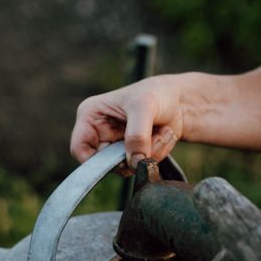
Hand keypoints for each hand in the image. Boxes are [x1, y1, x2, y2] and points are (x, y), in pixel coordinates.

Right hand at [70, 75, 187, 170]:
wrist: (181, 100)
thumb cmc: (157, 93)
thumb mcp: (144, 106)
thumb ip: (137, 135)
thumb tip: (134, 162)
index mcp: (90, 115)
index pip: (79, 149)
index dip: (96, 161)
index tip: (120, 161)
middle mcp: (100, 132)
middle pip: (106, 163)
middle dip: (132, 154)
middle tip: (153, 136)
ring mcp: (117, 144)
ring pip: (127, 167)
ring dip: (150, 152)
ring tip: (161, 131)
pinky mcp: (132, 153)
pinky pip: (141, 166)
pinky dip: (158, 153)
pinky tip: (163, 135)